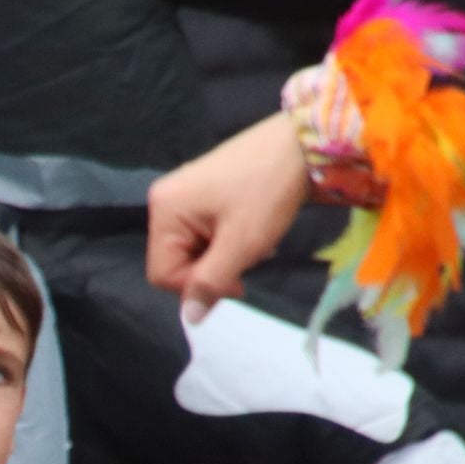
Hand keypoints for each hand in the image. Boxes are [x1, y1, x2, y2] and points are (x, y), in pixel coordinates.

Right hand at [144, 111, 309, 322]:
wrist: (301, 145)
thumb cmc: (268, 191)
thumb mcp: (241, 244)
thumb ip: (210, 283)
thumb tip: (189, 318)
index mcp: (164, 210)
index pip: (162, 273)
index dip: (196, 287)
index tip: (238, 283)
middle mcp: (164, 200)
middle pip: (175, 261)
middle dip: (212, 269)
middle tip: (249, 258)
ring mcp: (182, 194)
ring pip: (192, 250)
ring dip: (222, 256)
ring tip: (254, 241)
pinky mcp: (200, 192)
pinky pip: (202, 233)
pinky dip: (226, 240)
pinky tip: (249, 230)